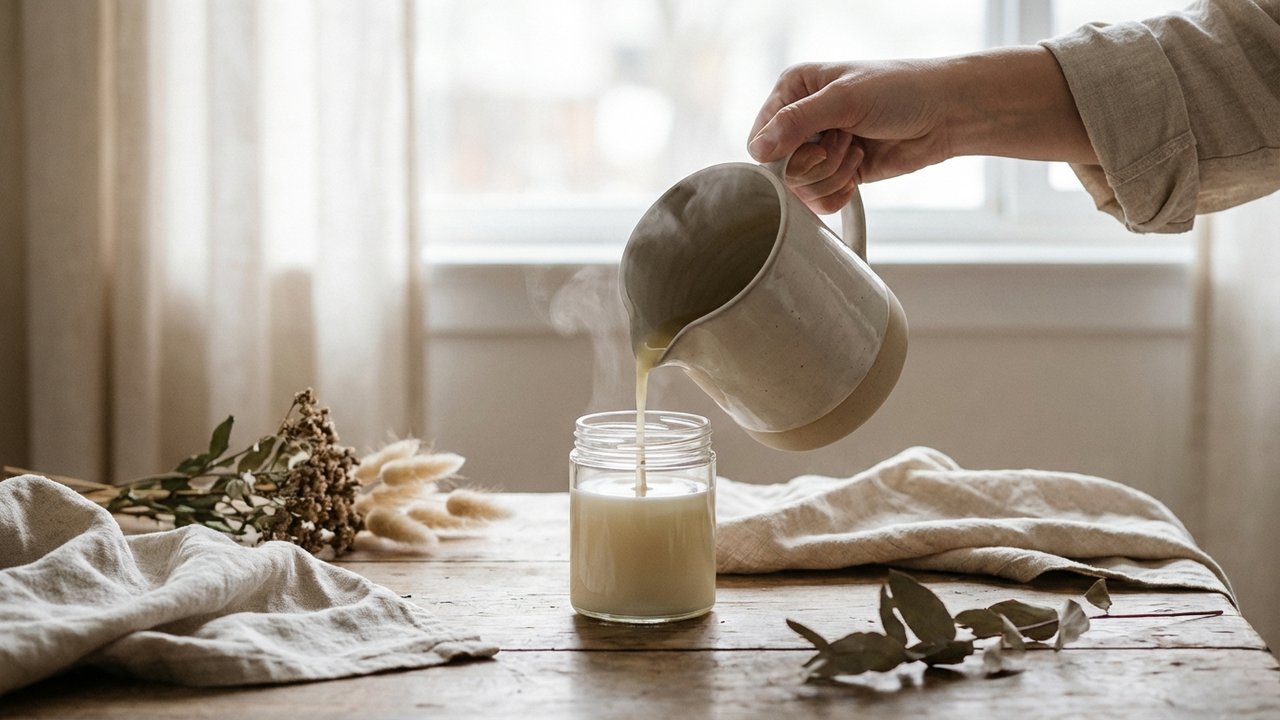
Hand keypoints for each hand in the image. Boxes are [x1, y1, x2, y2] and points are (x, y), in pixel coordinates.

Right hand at [748, 60, 951, 213]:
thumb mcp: (844, 99)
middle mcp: (800, 121)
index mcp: (793, 91)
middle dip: (816, 163)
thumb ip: (797, 122)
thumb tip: (758, 151)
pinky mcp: (836, 174)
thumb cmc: (899, 91)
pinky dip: (838, 194)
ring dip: (832, 175)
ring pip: (799, 190)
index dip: (782, 154)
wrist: (944, 113)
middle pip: (778, 170)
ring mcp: (818, 150)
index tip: (814, 144)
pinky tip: (857, 174)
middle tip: (845, 140)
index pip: (759, 138)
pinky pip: (818, 202)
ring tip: (857, 150)